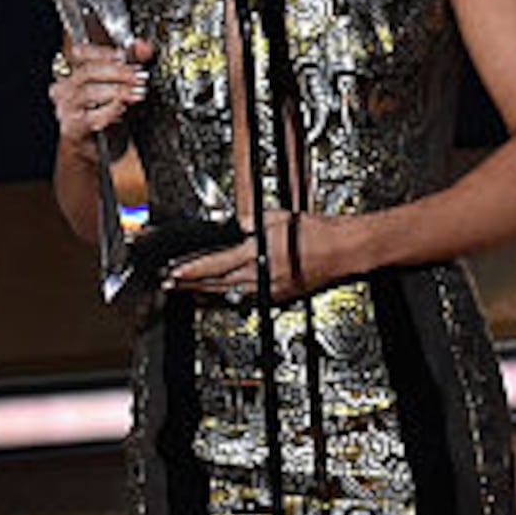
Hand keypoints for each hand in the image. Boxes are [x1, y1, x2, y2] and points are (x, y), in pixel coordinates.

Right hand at [49, 40, 147, 147]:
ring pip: (89, 91)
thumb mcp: (121, 87)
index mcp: (73, 73)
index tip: (125, 55)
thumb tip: (143, 46)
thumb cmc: (106, 115)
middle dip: (118, 72)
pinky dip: (111, 110)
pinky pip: (92, 115)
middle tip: (139, 75)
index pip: (81, 52)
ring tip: (137, 93)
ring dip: (118, 91)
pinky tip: (122, 109)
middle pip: (88, 71)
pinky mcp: (73, 128)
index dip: (105, 52)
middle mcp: (65, 88)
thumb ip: (131, 64)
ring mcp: (66, 108)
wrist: (96, 151)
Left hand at [165, 214, 372, 299]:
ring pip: (230, 293)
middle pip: (217, 284)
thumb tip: (229, 224)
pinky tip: (219, 294)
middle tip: (170, 284)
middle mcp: (262, 276)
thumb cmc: (317, 231)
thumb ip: (249, 221)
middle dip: (190, 284)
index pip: (215, 264)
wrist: (345, 250)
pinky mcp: (280, 296)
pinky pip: (247, 297)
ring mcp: (271, 290)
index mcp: (259, 255)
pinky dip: (229, 294)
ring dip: (206, 292)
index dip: (191, 270)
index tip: (173, 271)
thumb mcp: (277, 217)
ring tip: (186, 290)